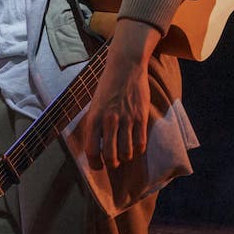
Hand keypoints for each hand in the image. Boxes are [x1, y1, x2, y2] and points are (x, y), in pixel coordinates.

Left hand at [78, 53, 149, 170]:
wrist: (125, 66)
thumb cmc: (108, 86)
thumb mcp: (95, 104)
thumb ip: (95, 124)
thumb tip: (95, 145)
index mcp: (94, 118)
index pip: (92, 150)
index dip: (94, 164)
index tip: (98, 166)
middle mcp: (109, 121)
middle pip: (110, 155)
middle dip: (112, 164)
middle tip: (113, 163)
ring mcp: (126, 119)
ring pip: (127, 152)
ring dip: (126, 157)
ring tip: (125, 154)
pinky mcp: (141, 117)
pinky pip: (141, 143)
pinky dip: (139, 150)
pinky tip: (136, 147)